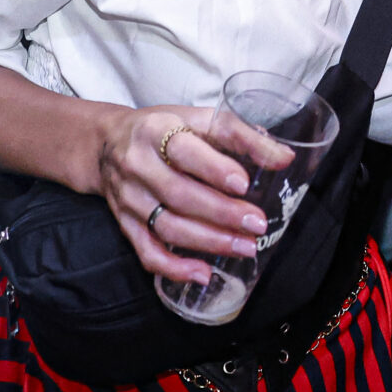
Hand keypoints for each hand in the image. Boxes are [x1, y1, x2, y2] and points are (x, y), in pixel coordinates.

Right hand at [87, 104, 286, 282]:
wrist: (107, 143)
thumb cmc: (163, 128)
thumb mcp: (198, 118)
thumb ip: (241, 135)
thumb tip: (285, 158)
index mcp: (156, 130)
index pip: (184, 150)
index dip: (213, 168)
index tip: (243, 184)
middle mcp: (138, 165)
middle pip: (179, 194)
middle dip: (221, 213)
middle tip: (257, 224)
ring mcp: (129, 198)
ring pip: (167, 226)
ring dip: (208, 242)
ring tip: (245, 247)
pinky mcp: (125, 224)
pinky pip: (147, 251)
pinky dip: (174, 267)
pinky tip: (203, 273)